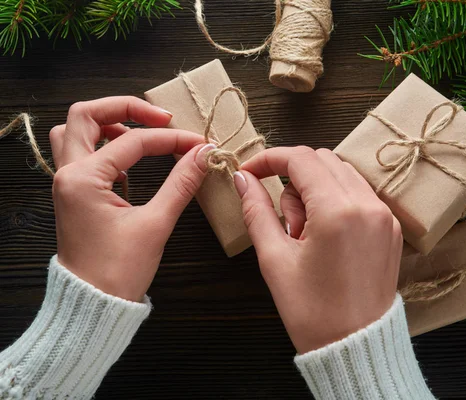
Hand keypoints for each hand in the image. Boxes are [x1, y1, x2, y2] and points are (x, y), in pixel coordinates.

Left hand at [50, 96, 213, 300]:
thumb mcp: (156, 224)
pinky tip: (128, 162)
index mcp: (83, 179)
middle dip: (125, 108)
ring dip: (106, 123)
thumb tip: (203, 154)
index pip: (133, 142)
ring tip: (140, 132)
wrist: (92, 305)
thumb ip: (181, 183)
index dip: (171, 139)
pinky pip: (79, 153)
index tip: (200, 145)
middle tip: (160, 118)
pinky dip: (102, 146)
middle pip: (85, 115)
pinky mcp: (73, 194)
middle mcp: (67, 174)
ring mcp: (66, 183)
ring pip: (74, 131)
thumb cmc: (119, 271)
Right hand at [237, 146, 401, 353]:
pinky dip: (335, 200)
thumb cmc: (313, 312)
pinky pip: (359, 194)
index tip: (251, 172)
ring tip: (303, 233)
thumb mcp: (275, 259)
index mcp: (338, 211)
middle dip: (293, 177)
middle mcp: (368, 205)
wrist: (356, 347)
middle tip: (282, 219)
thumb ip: (256, 210)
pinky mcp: (390, 228)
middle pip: (323, 160)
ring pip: (342, 174)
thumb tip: (242, 179)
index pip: (301, 158)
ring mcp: (384, 215)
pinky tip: (324, 235)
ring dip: (315, 189)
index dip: (270, 159)